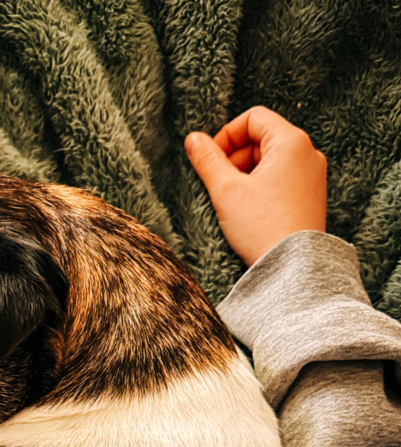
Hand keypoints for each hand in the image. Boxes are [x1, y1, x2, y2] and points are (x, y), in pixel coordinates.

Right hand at [184, 106, 326, 265]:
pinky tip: (250, 210)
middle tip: (218, 183)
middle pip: (262, 138)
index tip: (211, 160)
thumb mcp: (226, 190)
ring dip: (246, 173)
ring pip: (271, 160)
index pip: (253, 118)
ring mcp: (313, 176)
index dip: (226, 135)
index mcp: (291, 142)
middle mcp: (308, 153)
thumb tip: (193, 139)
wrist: (294, 267)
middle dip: (235, 157)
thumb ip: (207, 160)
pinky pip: (282, 179)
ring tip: (233, 201)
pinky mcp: (311, 197)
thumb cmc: (263, 228)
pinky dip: (262, 186)